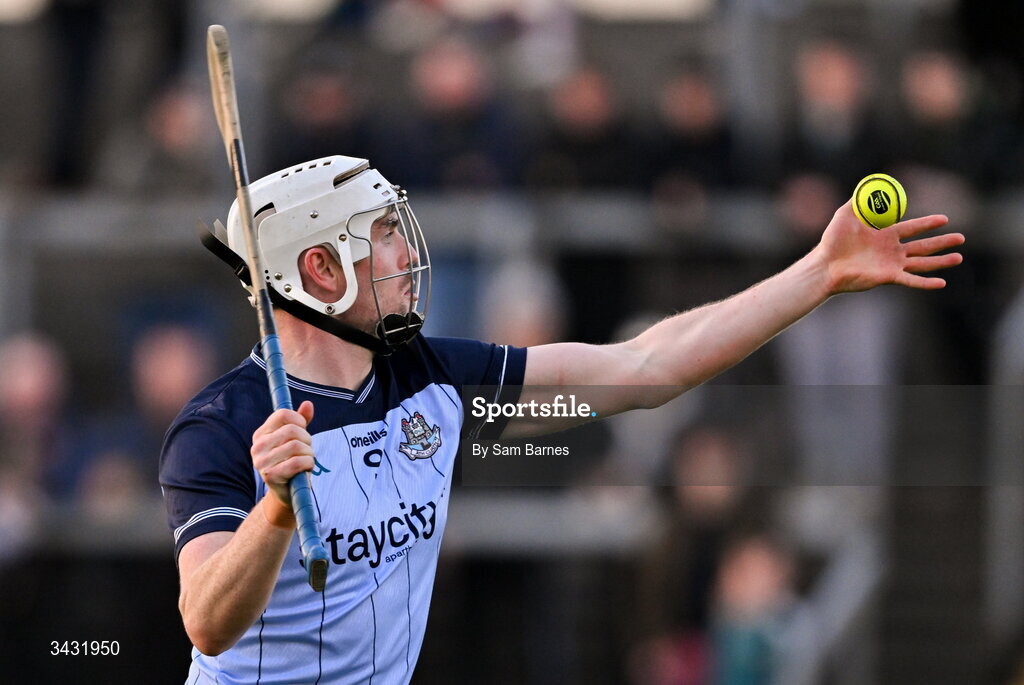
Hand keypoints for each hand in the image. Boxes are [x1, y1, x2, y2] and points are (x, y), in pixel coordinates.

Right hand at [250, 401, 314, 507]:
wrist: (288, 493)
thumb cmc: (293, 463)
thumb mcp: (297, 440)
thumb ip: (301, 422)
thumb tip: (308, 404)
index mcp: (261, 434)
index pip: (282, 414)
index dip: (299, 420)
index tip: (303, 430)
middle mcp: (258, 446)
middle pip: (292, 430)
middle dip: (307, 439)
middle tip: (306, 450)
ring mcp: (262, 461)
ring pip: (296, 445)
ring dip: (309, 453)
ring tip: (305, 461)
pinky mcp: (270, 476)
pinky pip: (297, 462)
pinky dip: (308, 464)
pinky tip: (305, 469)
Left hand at [814, 200, 964, 294]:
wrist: (825, 264)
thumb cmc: (833, 240)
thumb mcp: (846, 214)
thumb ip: (859, 200)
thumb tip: (868, 184)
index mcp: (885, 235)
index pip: (912, 228)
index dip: (928, 223)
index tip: (945, 219)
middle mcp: (891, 251)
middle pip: (922, 246)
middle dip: (942, 242)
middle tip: (961, 238)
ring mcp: (891, 265)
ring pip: (922, 263)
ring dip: (940, 261)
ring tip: (958, 258)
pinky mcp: (888, 277)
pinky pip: (911, 280)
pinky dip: (926, 282)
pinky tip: (942, 282)